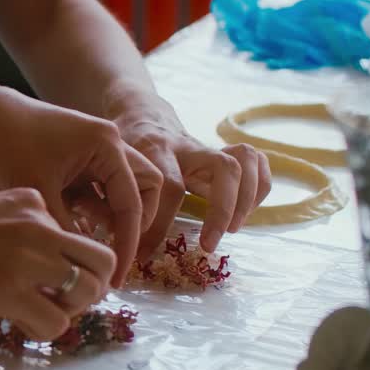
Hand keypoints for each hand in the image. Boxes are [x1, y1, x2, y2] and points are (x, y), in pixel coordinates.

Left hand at [0, 86, 158, 286]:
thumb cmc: (4, 146)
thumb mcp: (39, 194)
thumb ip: (67, 231)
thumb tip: (84, 268)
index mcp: (106, 145)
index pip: (132, 202)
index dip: (126, 243)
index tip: (117, 277)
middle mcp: (108, 142)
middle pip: (142, 188)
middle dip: (132, 223)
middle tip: (114, 255)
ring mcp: (92, 146)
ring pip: (119, 187)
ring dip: (110, 216)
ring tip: (90, 242)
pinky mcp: (75, 154)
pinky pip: (96, 185)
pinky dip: (91, 207)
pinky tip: (72, 226)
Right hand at [0, 188, 116, 339]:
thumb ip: (17, 226)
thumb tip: (36, 262)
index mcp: (32, 203)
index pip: (78, 237)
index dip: (71, 266)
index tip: (52, 282)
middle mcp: (39, 226)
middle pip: (101, 261)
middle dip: (90, 287)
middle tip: (64, 302)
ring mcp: (28, 259)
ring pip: (88, 292)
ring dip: (70, 310)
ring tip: (39, 314)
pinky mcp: (12, 291)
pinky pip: (56, 323)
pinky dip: (44, 331)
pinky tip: (20, 324)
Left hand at [115, 110, 271, 255]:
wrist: (141, 116)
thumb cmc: (123, 151)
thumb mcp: (109, 167)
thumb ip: (111, 196)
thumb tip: (114, 239)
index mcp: (154, 149)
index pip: (169, 186)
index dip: (161, 223)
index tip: (147, 253)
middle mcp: (186, 146)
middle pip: (221, 168)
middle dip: (221, 211)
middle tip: (208, 245)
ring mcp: (209, 148)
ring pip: (243, 162)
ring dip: (245, 200)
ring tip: (231, 231)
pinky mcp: (225, 152)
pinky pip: (256, 161)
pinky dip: (259, 187)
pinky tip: (245, 213)